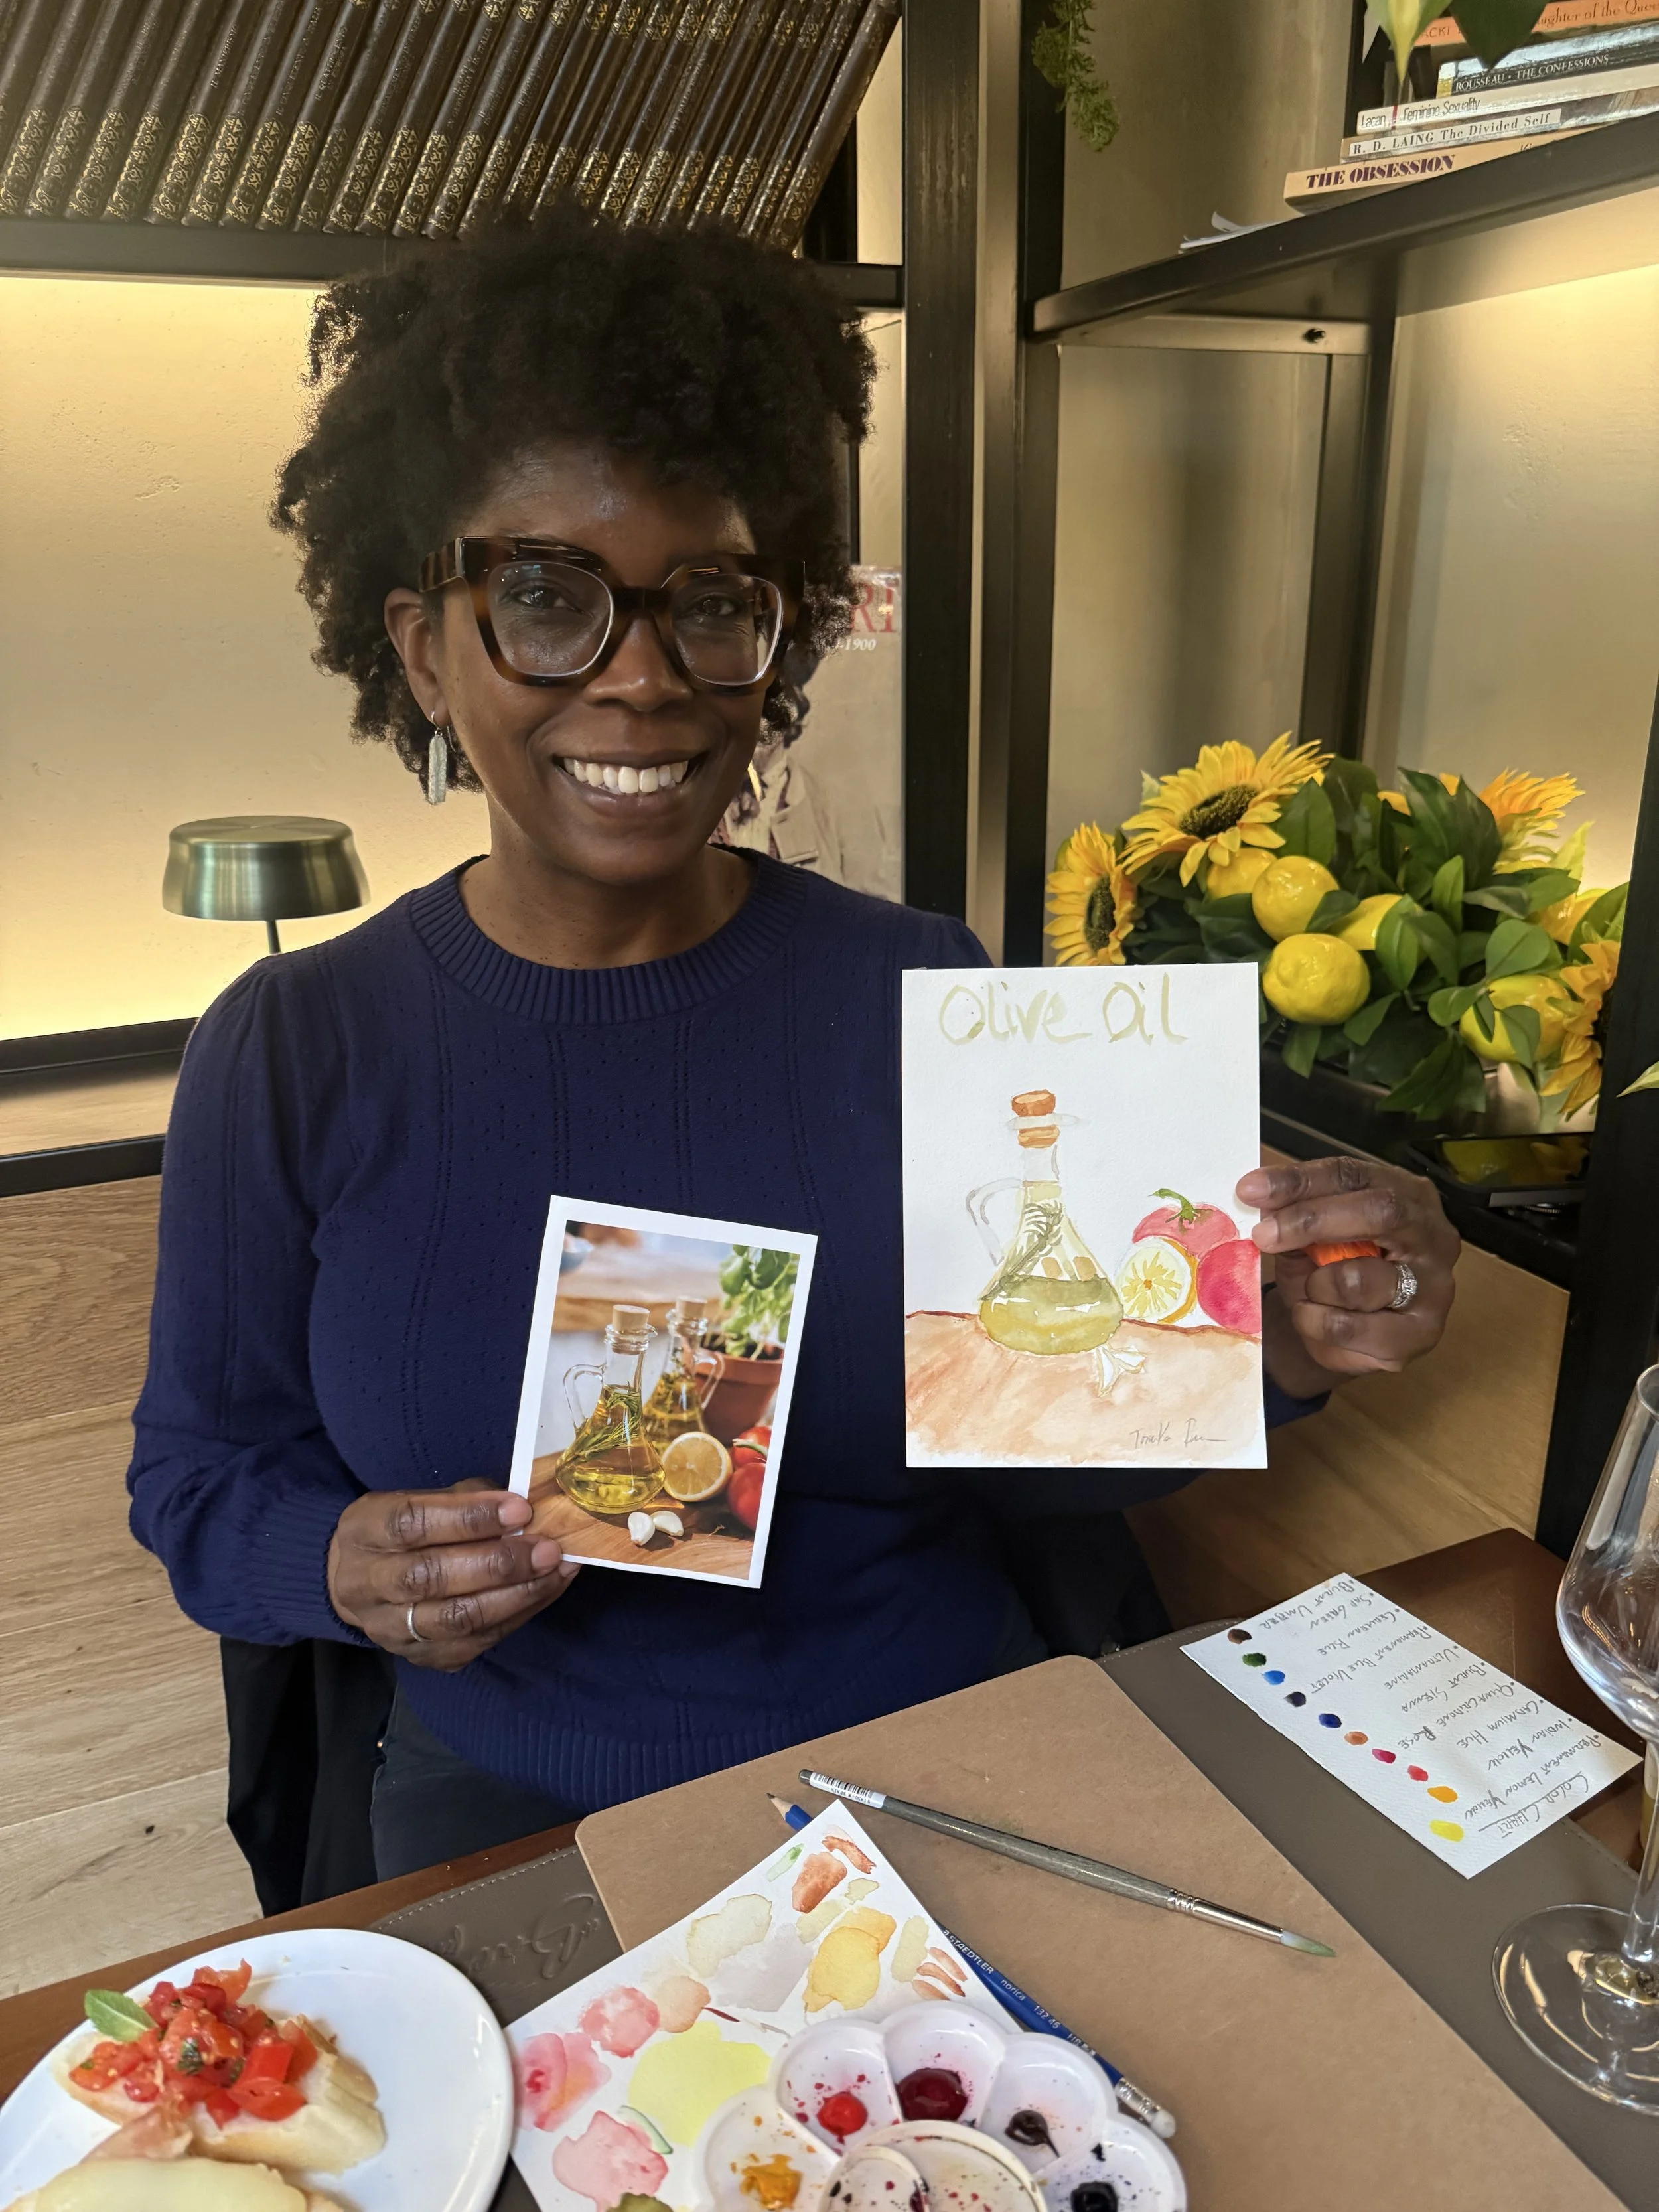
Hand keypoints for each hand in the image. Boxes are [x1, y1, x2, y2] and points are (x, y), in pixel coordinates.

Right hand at [327, 1483, 578, 1671]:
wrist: (360, 1583)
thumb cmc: (404, 1532)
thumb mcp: (417, 1498)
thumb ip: (464, 1499)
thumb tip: (521, 1507)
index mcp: (365, 1531)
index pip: (413, 1524)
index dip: (469, 1517)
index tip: (520, 1509)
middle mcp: (367, 1585)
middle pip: (431, 1578)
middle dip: (498, 1563)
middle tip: (547, 1548)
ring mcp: (392, 1629)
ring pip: (455, 1619)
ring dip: (515, 1595)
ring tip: (555, 1571)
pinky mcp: (421, 1657)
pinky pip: (474, 1643)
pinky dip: (517, 1616)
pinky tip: (545, 1591)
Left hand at [1236, 1156, 1458, 1388]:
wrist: (1353, 1340)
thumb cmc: (1336, 1274)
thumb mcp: (1312, 1238)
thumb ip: (1296, 1216)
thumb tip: (1262, 1199)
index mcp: (1408, 1195)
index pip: (1354, 1176)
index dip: (1301, 1180)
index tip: (1252, 1188)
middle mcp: (1433, 1235)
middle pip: (1377, 1212)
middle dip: (1312, 1220)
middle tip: (1264, 1234)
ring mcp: (1433, 1286)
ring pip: (1358, 1279)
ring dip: (1315, 1286)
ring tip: (1311, 1292)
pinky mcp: (1419, 1334)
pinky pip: (1347, 1326)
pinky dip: (1315, 1322)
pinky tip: (1317, 1318)